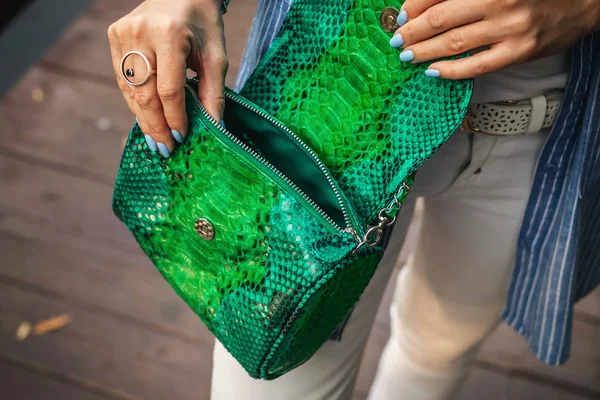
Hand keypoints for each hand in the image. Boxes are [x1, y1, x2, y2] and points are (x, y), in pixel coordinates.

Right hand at [108, 0, 227, 156]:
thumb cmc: (203, 22)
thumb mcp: (216, 55)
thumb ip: (213, 93)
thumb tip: (214, 128)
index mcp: (170, 33)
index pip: (169, 89)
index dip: (174, 118)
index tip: (181, 139)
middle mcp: (140, 32)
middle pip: (145, 92)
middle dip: (156, 125)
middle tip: (165, 150)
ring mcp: (122, 33)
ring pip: (130, 89)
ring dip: (143, 118)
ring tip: (156, 141)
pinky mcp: (114, 35)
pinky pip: (123, 78)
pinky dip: (135, 101)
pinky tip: (147, 119)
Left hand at [391, 0, 599, 78]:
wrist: (582, 1)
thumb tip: (422, 5)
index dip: (415, 6)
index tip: (401, 16)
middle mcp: (499, 0)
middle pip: (441, 18)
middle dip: (412, 31)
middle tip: (397, 39)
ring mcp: (509, 27)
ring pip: (454, 43)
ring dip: (424, 51)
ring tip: (407, 56)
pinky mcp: (518, 52)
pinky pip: (475, 66)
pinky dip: (450, 70)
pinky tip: (432, 71)